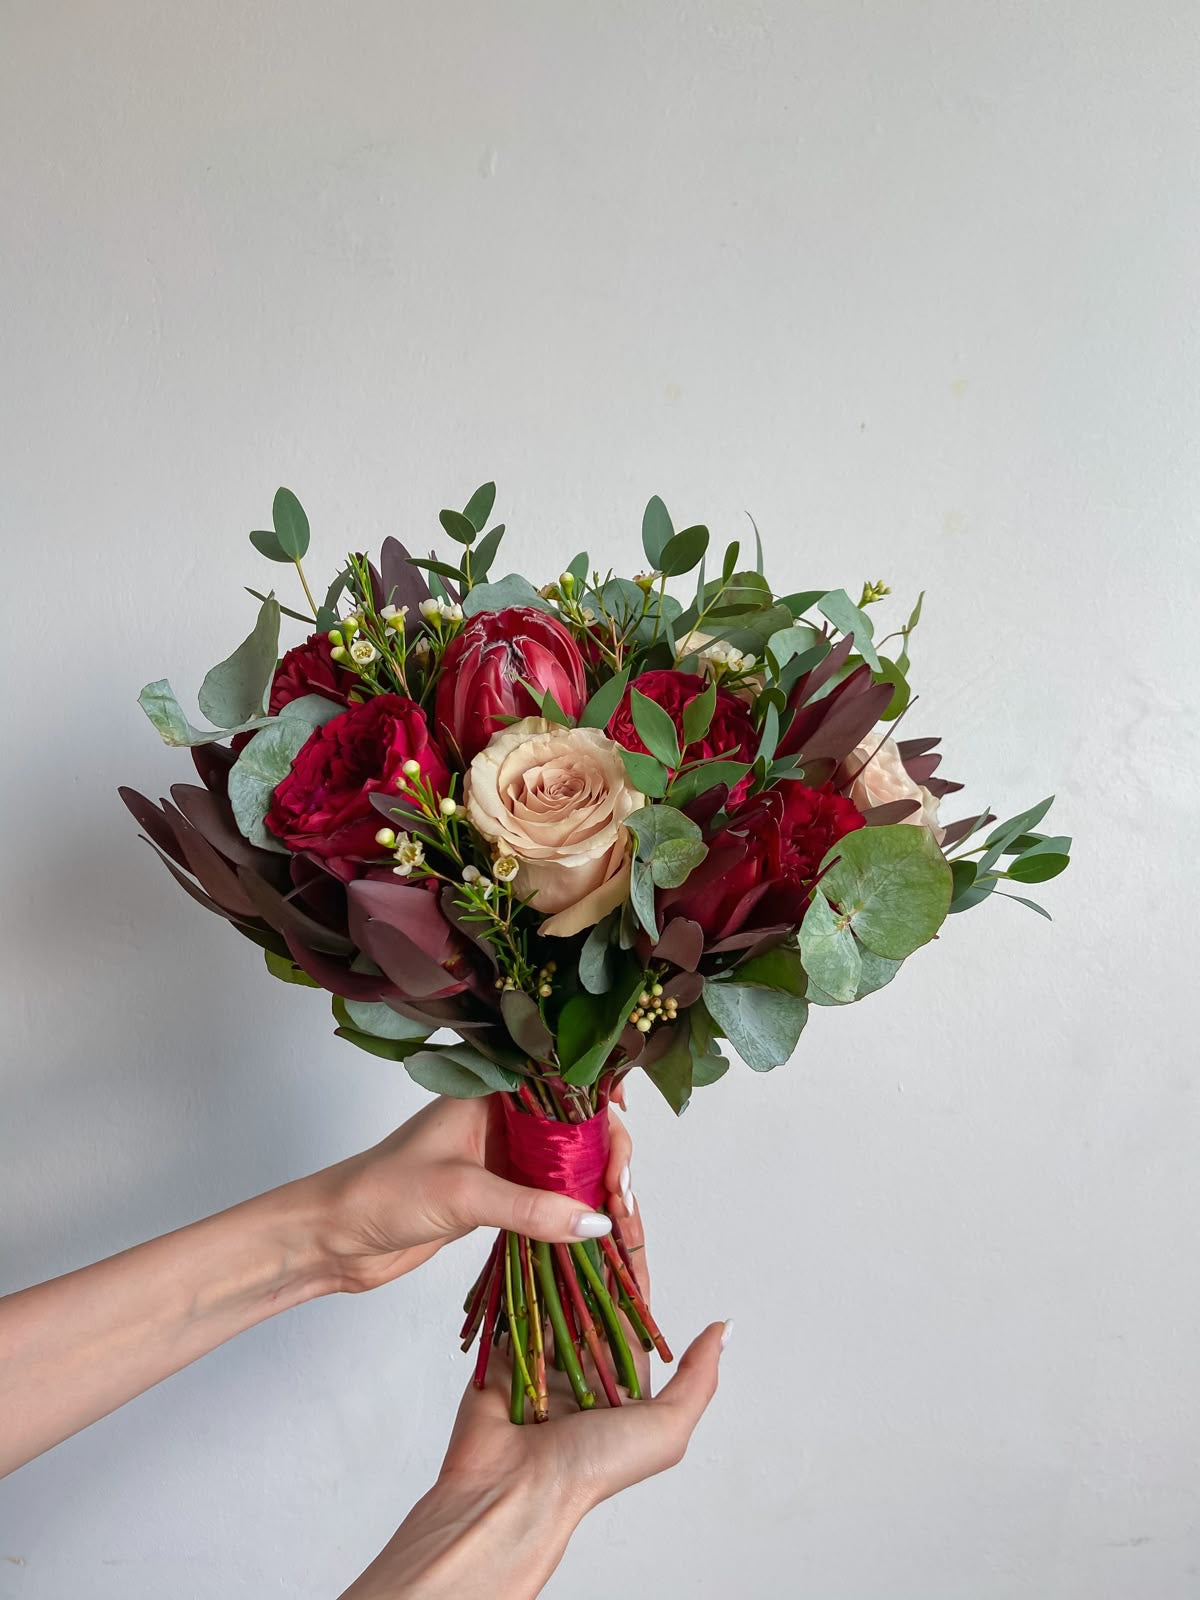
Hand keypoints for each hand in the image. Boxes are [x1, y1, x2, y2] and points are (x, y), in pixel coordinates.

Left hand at [311, 1096, 632, 1291]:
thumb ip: (531, 1207)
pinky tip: (594, 1228)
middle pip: (572, 1124)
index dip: (600, 1101)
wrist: (336, 1236)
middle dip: (606, 1151)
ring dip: (594, 1184)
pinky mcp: (497, 1195)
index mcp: (490, 1092)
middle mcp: (500, 1118)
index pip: (562, 1083)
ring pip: (565, 1161)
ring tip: (619, 1217)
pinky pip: (549, 1195)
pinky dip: (574, 1209)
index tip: (622, 1131)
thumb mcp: (462, 1195)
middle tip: (622, 1193)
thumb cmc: (383, 1193)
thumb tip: (597, 1222)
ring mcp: (499, 1157)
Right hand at [340, 1201, 728, 1597]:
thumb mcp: (665, 1429)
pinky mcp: (505, 1350)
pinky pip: (516, 1300)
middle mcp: (586, 1356)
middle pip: (591, 1280)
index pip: (632, 1293)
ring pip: (552, 1283)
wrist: (510, 1491)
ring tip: (559, 1191)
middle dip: (592, 1235)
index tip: (624, 1199)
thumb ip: (698, 1379)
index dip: (630, 1247)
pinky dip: (520, 1267)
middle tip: (590, 1181)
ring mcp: (542, 1350)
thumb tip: (724, 1328)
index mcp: (624, 1369)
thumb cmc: (591, 1467)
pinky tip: (525, 1227)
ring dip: (557, 1242)